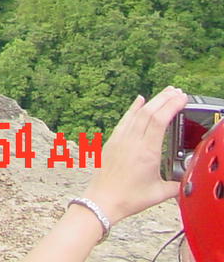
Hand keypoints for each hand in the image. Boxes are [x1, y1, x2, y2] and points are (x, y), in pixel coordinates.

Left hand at [82, 87, 187, 223]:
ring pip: (137, 113)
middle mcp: (132, 141)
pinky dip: (133, 108)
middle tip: (177, 91)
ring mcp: (121, 139)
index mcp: (146, 152)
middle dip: (164, 99)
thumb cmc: (128, 198)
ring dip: (152, 101)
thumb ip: (177, 185)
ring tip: (164, 92)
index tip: (181, 98)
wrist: (102, 200)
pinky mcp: (113, 141)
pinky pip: (125, 120)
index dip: (171, 106)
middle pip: (149, 112)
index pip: (160, 121)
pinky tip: (139, 100)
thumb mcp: (160, 193)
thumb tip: (187, 181)